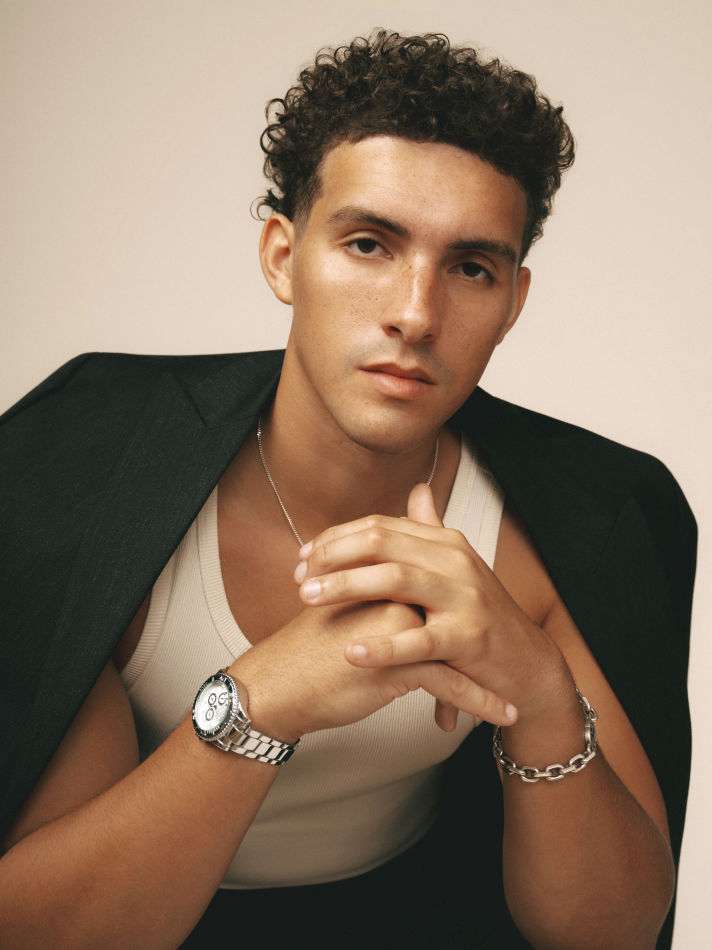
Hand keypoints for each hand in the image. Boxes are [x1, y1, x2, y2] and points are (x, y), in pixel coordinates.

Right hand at [229, 598, 514, 743]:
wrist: (275, 685)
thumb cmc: (306, 652)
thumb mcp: (345, 613)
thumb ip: (375, 596)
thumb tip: (402, 601)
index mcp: (380, 576)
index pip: (435, 592)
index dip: (458, 619)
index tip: (479, 638)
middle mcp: (394, 594)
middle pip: (452, 619)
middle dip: (480, 648)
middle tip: (502, 669)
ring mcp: (397, 626)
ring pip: (457, 651)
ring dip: (489, 681)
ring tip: (512, 703)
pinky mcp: (395, 661)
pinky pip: (448, 682)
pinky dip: (478, 702)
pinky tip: (500, 716)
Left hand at [294, 484, 571, 728]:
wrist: (526, 662)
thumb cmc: (480, 616)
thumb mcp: (456, 567)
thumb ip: (431, 529)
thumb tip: (417, 489)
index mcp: (445, 542)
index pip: (379, 527)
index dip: (336, 539)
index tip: (302, 557)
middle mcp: (455, 561)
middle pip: (381, 543)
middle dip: (332, 557)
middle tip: (298, 577)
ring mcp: (465, 597)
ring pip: (396, 580)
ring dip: (345, 587)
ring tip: (309, 599)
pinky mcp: (469, 638)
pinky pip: (419, 641)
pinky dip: (383, 645)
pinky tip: (351, 651)